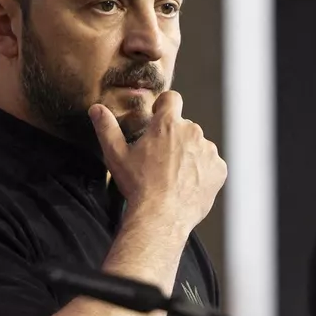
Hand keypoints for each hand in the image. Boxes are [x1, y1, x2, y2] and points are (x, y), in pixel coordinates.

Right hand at [90, 90, 225, 235]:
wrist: (161, 216)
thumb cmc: (138, 186)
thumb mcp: (116, 156)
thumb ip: (107, 128)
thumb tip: (96, 109)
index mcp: (167, 124)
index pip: (171, 99)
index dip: (164, 106)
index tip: (158, 118)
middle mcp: (192, 132)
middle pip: (184, 126)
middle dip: (174, 138)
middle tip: (160, 160)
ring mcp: (208, 150)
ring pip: (199, 146)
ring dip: (189, 155)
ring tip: (173, 177)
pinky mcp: (219, 169)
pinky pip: (211, 165)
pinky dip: (202, 172)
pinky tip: (186, 185)